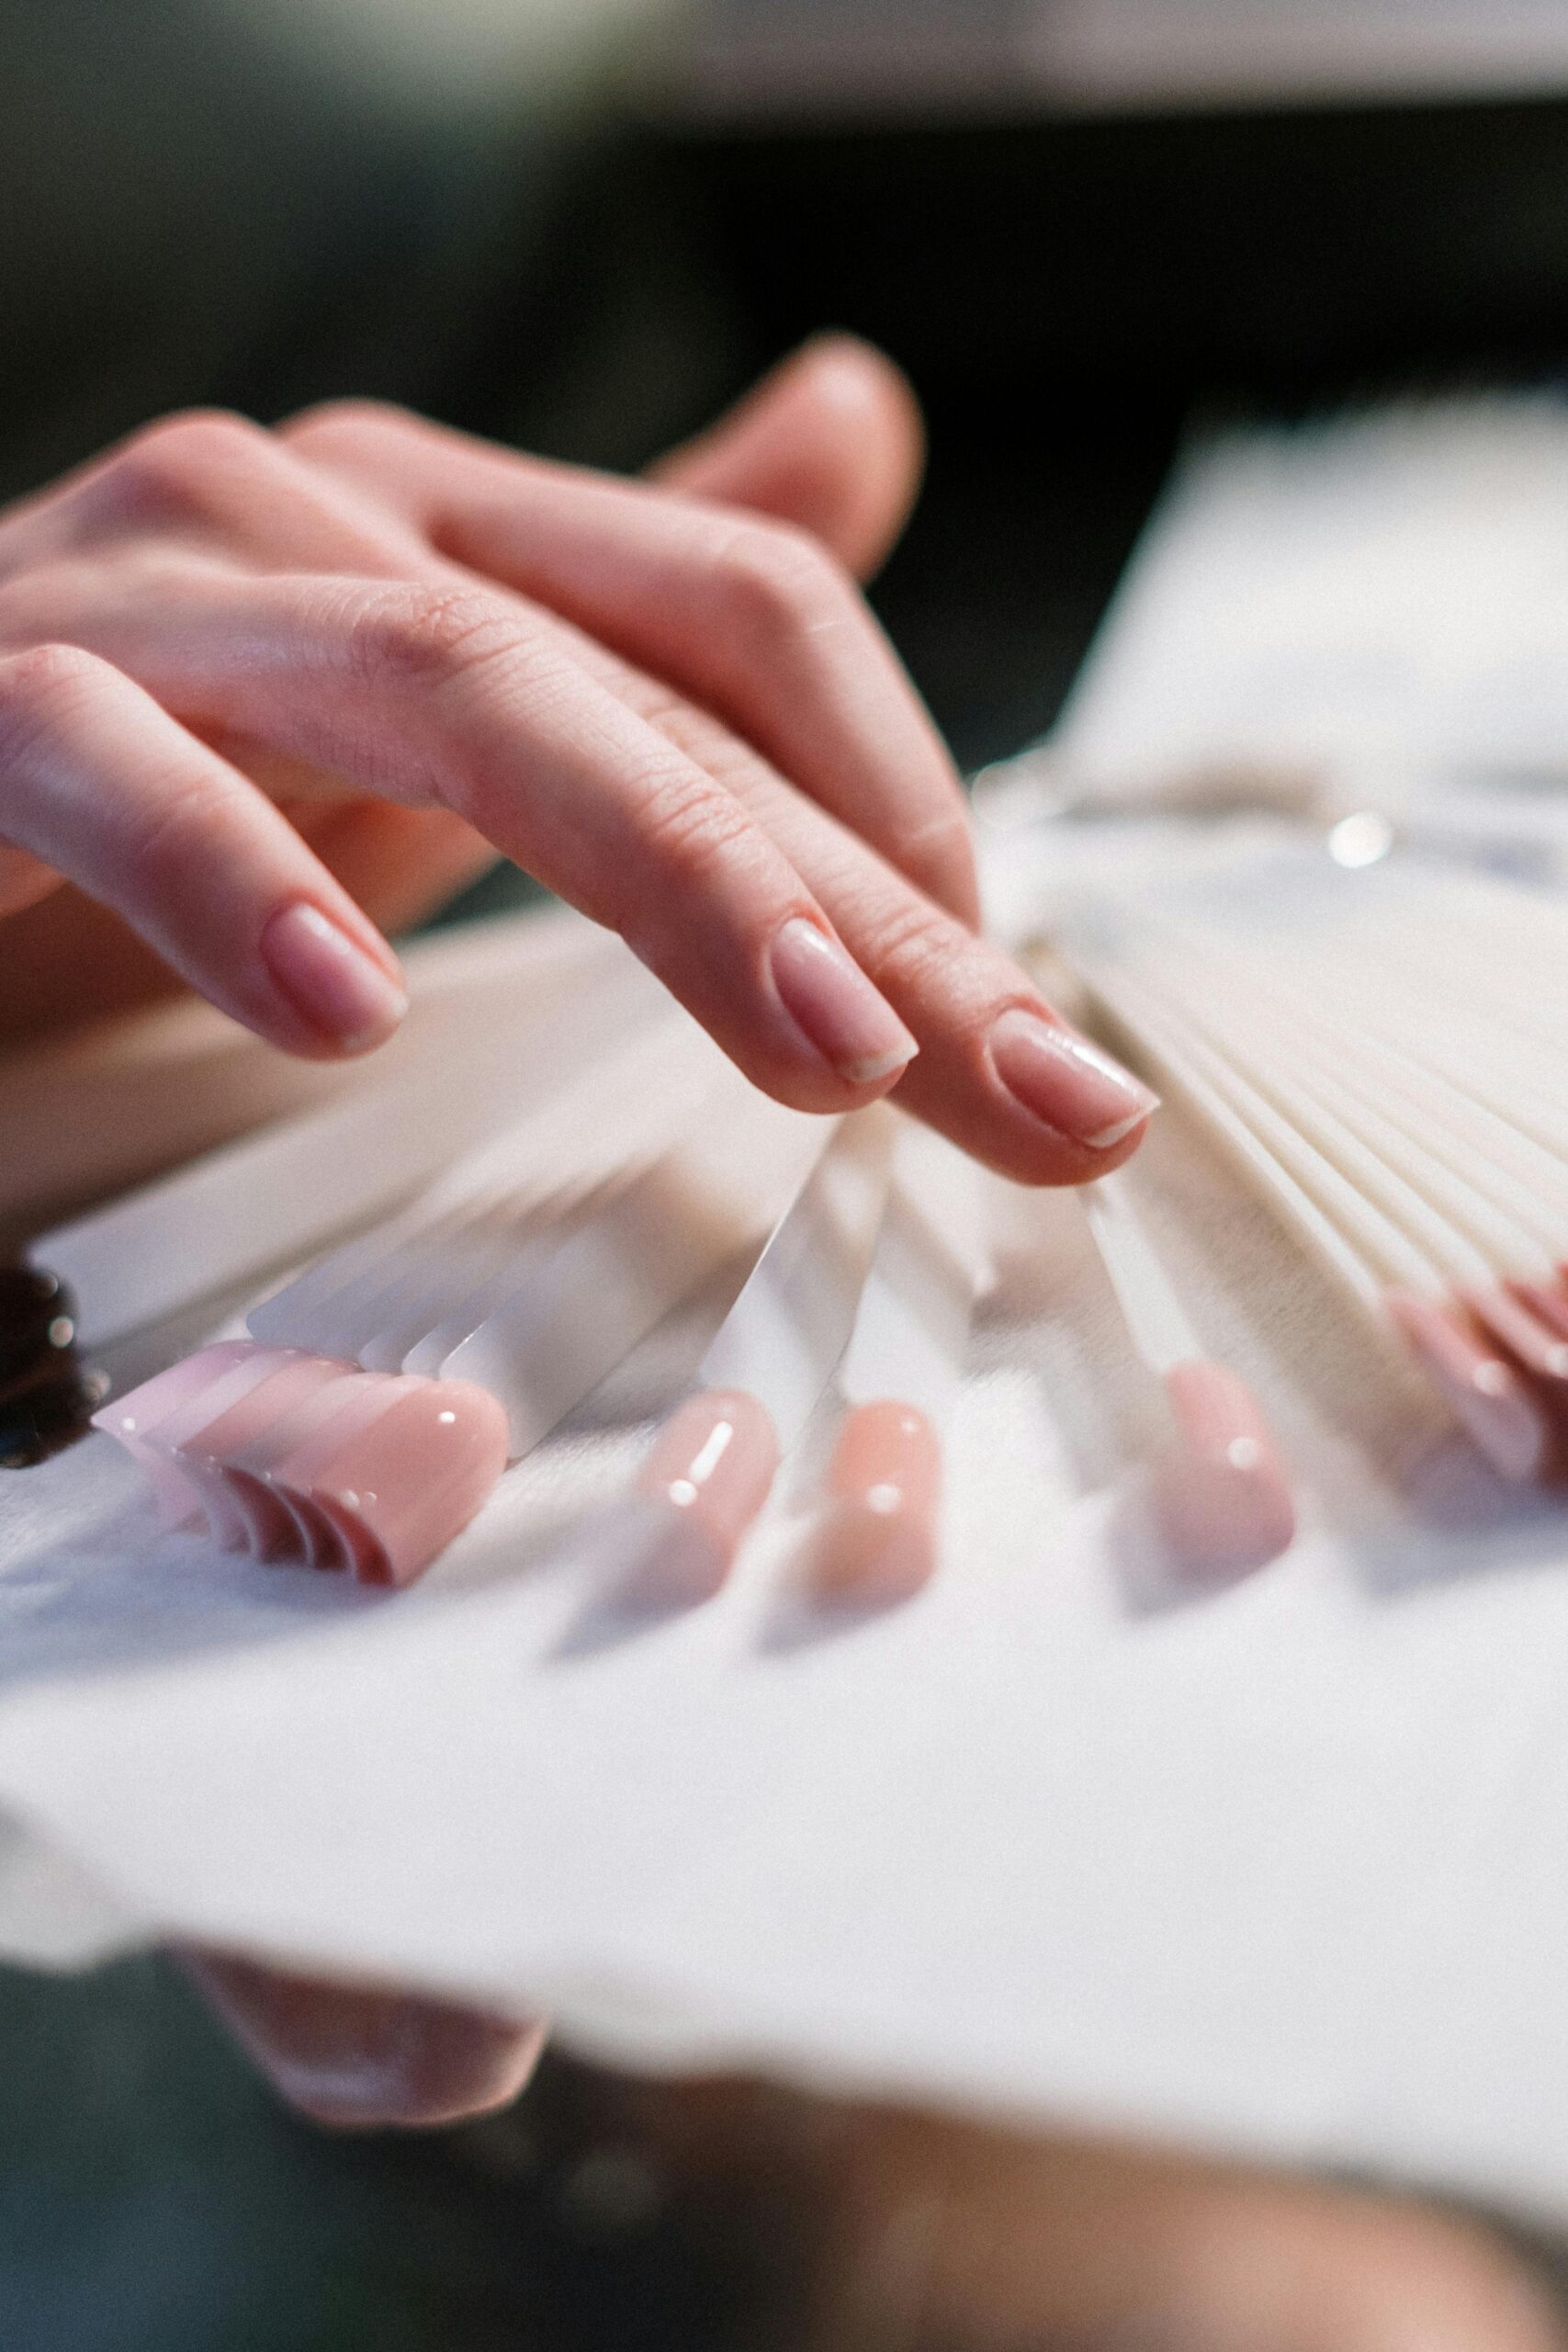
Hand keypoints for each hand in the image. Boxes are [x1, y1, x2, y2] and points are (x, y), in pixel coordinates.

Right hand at [0, 337, 1156, 1183]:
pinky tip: (342, 1011)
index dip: (914, 815)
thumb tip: (861, 418)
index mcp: (440, 529)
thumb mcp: (425, 728)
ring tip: (820, 1049)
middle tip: (1027, 1089)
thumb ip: (634, 614)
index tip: (1023, 1036)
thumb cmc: (138, 778)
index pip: (744, 627)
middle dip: (871, 904)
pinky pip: (114, 761)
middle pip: (655, 683)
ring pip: (449, 681)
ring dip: (668, 870)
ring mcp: (151, 593)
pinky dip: (233, 880)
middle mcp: (319, 514)